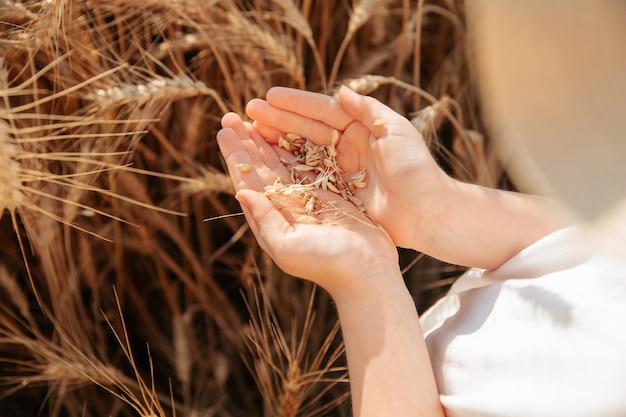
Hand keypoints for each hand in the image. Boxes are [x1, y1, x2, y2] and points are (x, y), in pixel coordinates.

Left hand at [216, 112, 400, 296]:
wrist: (367, 272)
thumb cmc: (326, 264)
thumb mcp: (286, 247)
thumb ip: (264, 220)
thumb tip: (240, 192)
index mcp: (272, 218)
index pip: (248, 181)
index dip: (235, 157)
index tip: (223, 131)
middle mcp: (287, 207)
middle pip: (262, 168)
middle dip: (246, 143)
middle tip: (230, 116)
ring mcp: (309, 199)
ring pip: (284, 163)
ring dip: (268, 141)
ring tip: (254, 118)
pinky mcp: (331, 194)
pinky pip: (310, 164)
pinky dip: (299, 147)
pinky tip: (290, 131)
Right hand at [245, 86, 450, 249]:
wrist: (427, 212)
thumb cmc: (415, 169)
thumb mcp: (396, 132)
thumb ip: (369, 110)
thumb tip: (342, 91)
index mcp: (361, 127)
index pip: (322, 111)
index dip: (295, 104)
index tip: (267, 97)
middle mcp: (347, 145)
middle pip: (306, 129)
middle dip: (277, 120)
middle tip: (247, 113)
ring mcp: (340, 169)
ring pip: (301, 151)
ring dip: (276, 143)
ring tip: (249, 135)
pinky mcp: (337, 192)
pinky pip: (306, 177)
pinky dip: (286, 169)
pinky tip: (265, 163)